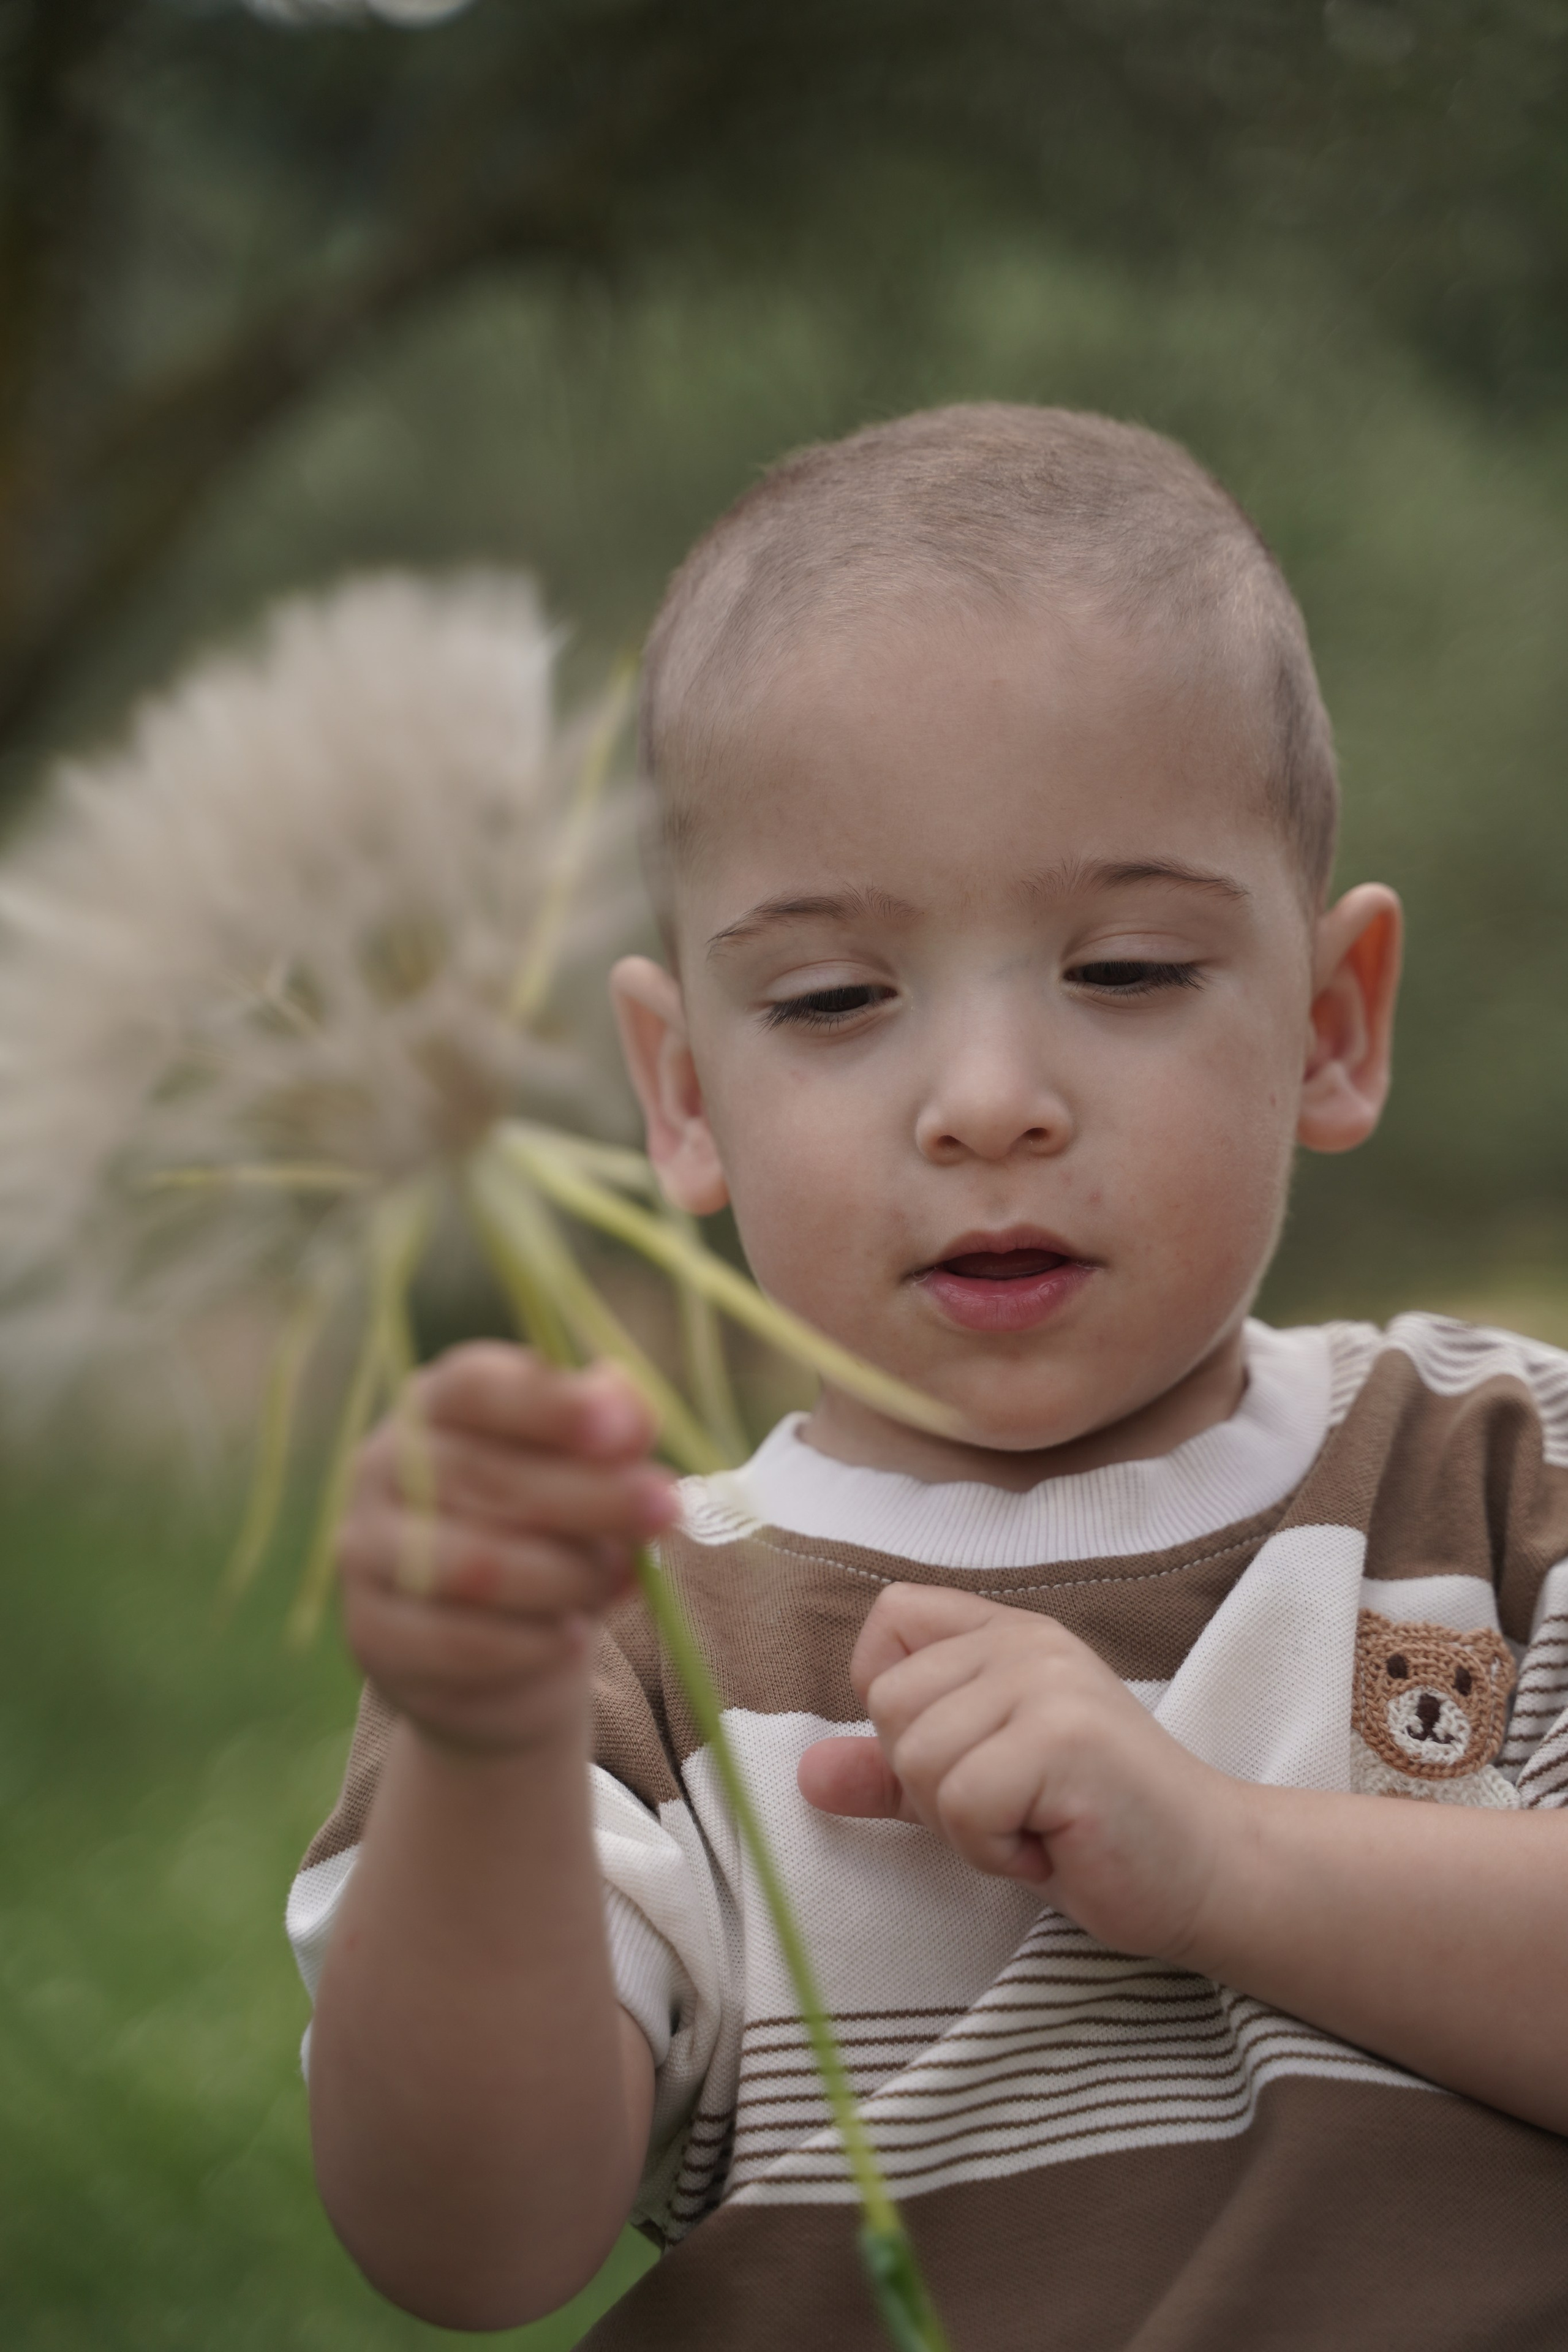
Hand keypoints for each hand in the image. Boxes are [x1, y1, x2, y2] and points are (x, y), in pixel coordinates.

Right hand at [337, 1344, 677, 1756]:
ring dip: (565, 1576)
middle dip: (589, 1495)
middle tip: (665, 1508)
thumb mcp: (589, 1469)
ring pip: (472, 1564)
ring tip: (620, 1579)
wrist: (500, 1646)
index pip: (474, 1387)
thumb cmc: (551, 1527)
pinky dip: (529, 1641)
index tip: (623, 1429)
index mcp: (435, 1403)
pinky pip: (455, 1641)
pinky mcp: (371, 1632)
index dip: (548, 1404)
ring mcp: (366, 1551)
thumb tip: (633, 1409)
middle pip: (484, 1476)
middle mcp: (382, 1465)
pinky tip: (572, 1635)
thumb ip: (613, 1431)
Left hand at [797, 1584, 1240, 1960]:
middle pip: (889, 1706)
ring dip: (967, 1826)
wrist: (1208, 1870)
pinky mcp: (1064, 1738)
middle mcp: (1025, 1641)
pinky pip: (961, 1803)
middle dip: (931, 1786)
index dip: (891, 1696)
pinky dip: (996, 1849)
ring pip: (917, 1759)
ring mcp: (1048, 1682)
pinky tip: (1055, 1846)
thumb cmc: (1091, 1829)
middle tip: (1015, 1807)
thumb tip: (806, 1776)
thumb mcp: (977, 1791)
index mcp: (1005, 1635)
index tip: (959, 1753)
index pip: (890, 1619)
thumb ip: (892, 1775)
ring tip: (1038, 1825)